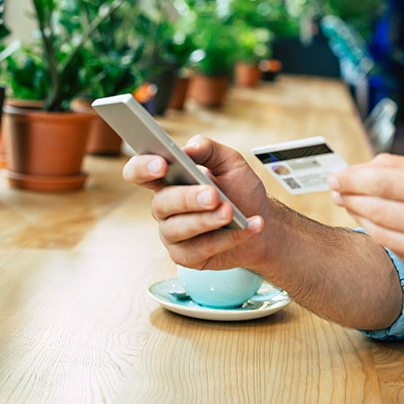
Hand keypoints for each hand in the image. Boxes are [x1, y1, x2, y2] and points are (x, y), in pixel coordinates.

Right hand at [121, 135, 270, 270]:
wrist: (264, 225)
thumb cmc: (241, 192)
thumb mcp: (231, 163)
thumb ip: (210, 150)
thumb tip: (190, 147)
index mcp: (169, 180)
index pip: (139, 172)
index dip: (143, 168)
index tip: (162, 165)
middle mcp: (165, 207)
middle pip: (161, 203)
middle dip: (187, 198)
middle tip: (212, 194)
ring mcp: (173, 234)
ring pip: (179, 229)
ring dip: (207, 220)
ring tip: (231, 212)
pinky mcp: (186, 256)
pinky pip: (201, 249)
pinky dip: (228, 238)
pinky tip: (249, 227)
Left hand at [328, 154, 403, 282]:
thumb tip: (363, 168)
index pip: (384, 183)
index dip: (354, 179)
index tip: (336, 175)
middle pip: (378, 208)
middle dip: (350, 197)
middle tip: (336, 189)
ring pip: (381, 232)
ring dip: (359, 216)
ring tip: (349, 203)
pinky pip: (395, 249)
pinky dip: (379, 234)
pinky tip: (372, 222)